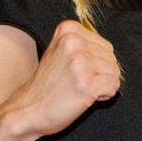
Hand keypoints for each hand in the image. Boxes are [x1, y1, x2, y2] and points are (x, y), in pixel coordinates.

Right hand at [8, 19, 120, 137]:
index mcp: (68, 30)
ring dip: (101, 85)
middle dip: (100, 74)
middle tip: (76, 82)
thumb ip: (83, 45)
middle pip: (111, 58)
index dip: (95, 63)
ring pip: (114, 72)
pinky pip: (113, 86)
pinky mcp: (87, 83)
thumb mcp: (59, 52)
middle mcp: (74, 42)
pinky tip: (84, 97)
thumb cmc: (47, 85)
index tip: (75, 71)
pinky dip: (104, 95)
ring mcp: (80, 62)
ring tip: (78, 89)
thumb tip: (110, 51)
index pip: (104, 46)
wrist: (27, 110)